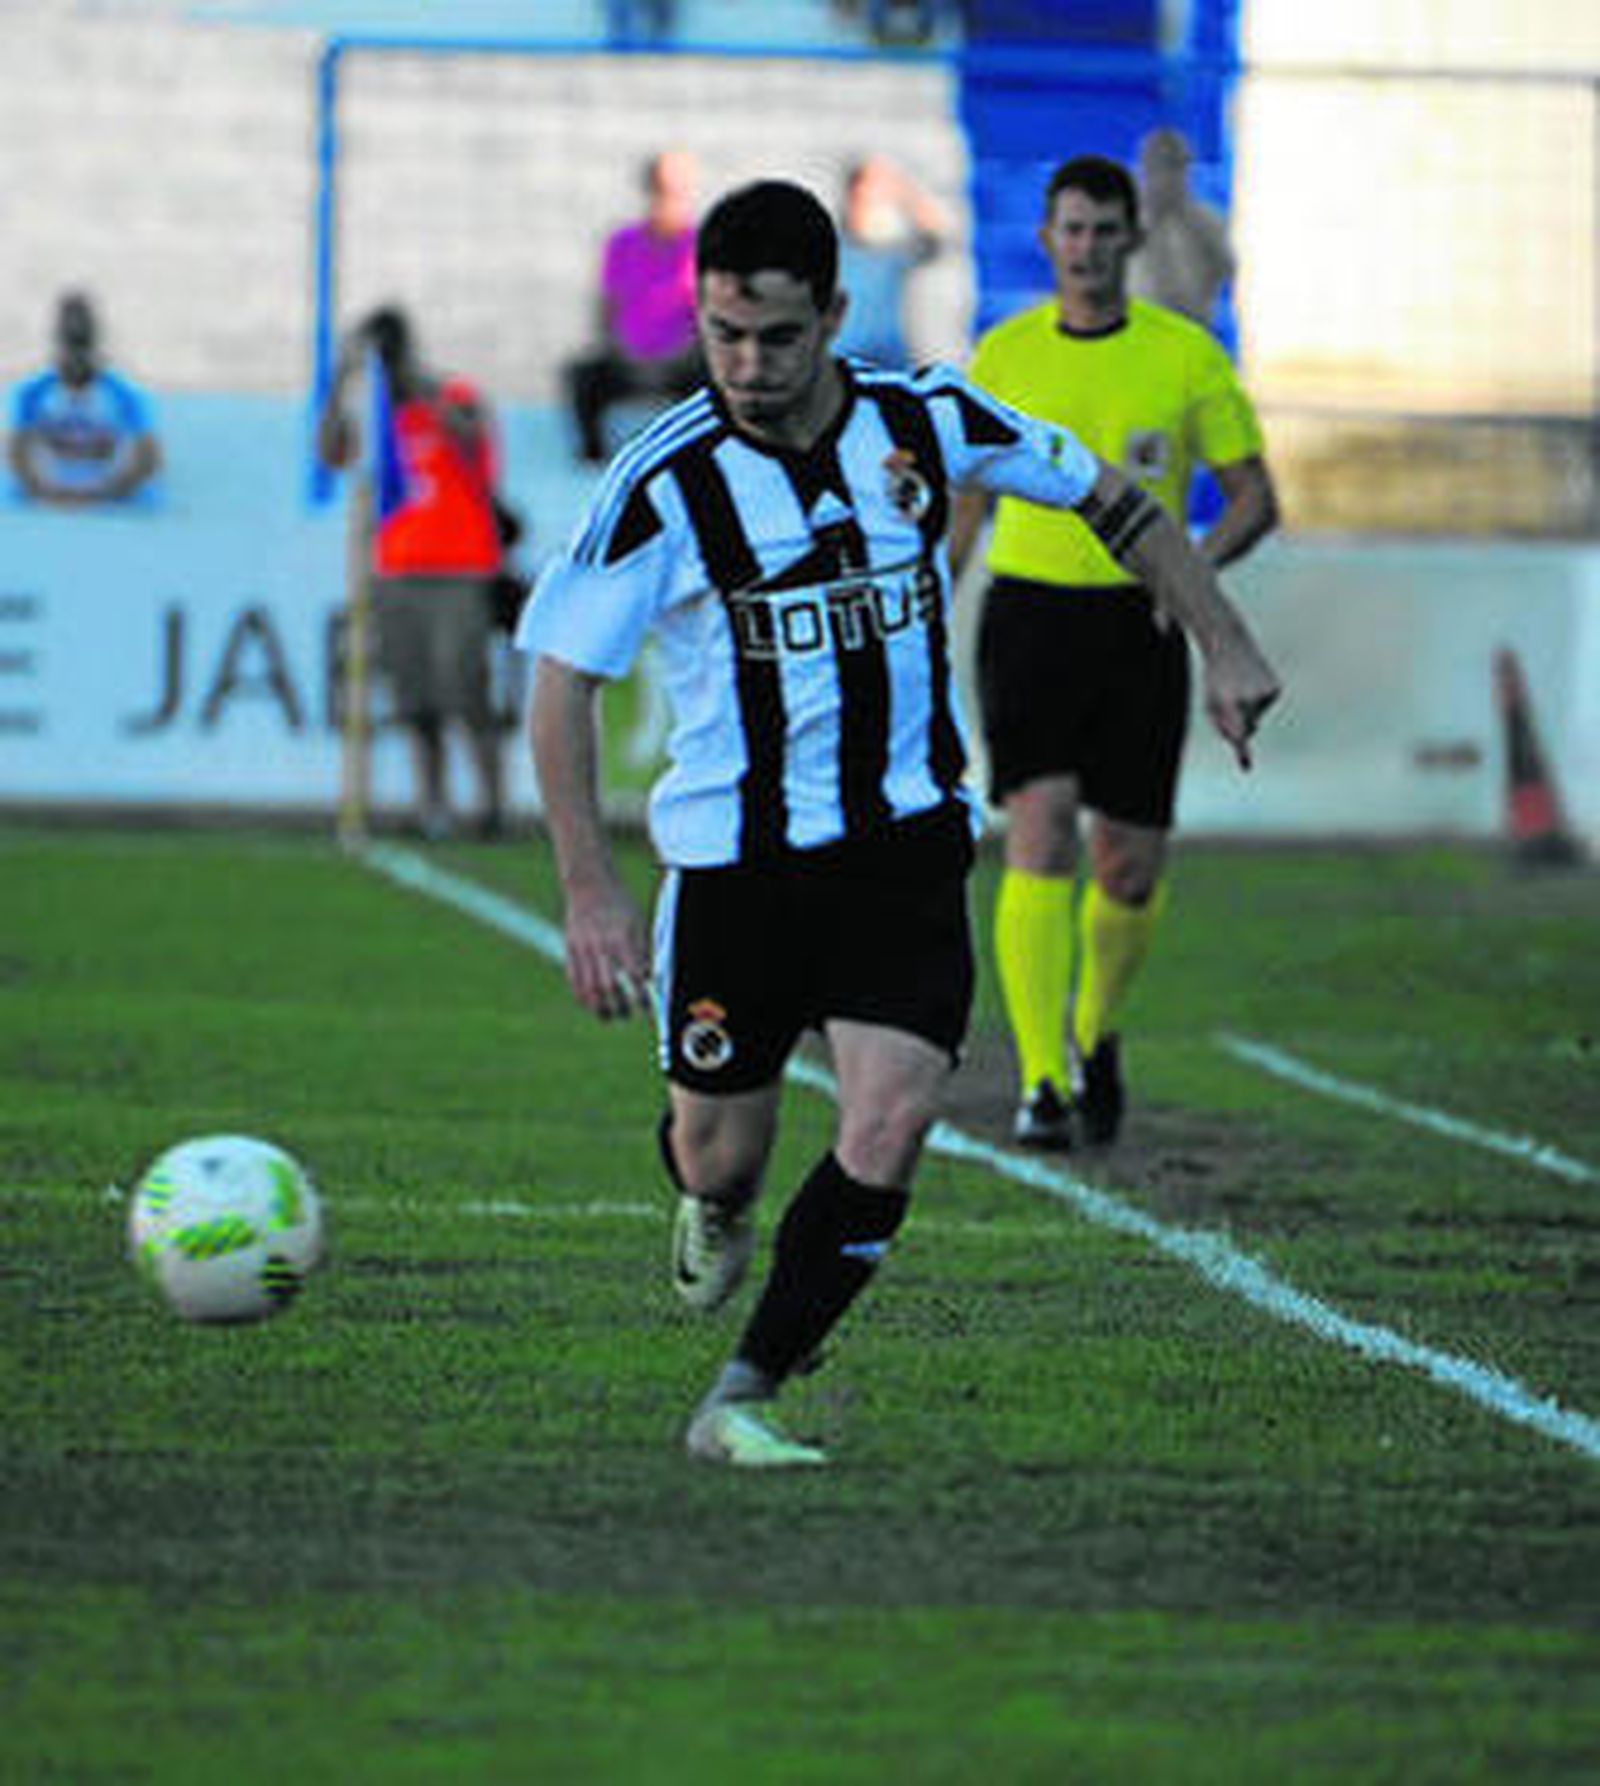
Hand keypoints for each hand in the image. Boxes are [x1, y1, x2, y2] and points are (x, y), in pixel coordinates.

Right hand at [562, 876, 651, 1020]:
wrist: (589, 883)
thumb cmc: (619, 903)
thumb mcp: (637, 922)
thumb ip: (642, 951)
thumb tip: (648, 980)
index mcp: (621, 938)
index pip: (633, 976)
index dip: (640, 997)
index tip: (646, 1010)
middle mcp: (601, 945)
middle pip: (609, 986)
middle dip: (618, 1006)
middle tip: (626, 1015)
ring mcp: (582, 948)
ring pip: (588, 987)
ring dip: (598, 1007)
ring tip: (607, 1017)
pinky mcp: (570, 948)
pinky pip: (574, 979)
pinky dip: (582, 996)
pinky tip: (590, 1004)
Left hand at [1205, 656, 1280, 770]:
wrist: (1229, 644)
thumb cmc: (1215, 679)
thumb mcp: (1210, 704)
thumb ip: (1223, 727)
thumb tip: (1245, 741)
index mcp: (1229, 701)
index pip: (1236, 730)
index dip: (1241, 750)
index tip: (1246, 766)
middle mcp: (1249, 698)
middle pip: (1247, 729)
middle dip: (1239, 723)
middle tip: (1230, 698)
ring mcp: (1265, 693)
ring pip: (1258, 718)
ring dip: (1248, 709)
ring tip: (1240, 686)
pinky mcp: (1276, 689)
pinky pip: (1265, 707)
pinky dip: (1258, 701)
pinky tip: (1251, 683)